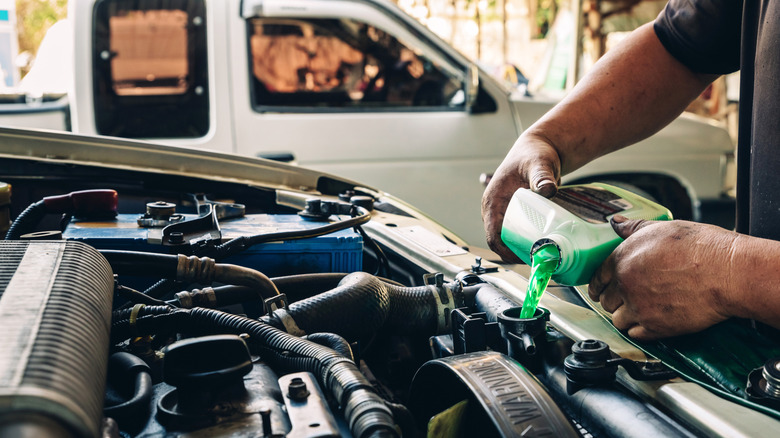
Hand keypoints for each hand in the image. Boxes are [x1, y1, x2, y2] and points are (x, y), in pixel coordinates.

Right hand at [481, 134, 560, 261]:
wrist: (539, 148)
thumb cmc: (534, 154)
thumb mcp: (539, 164)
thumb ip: (542, 176)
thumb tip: (547, 189)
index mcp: (492, 201)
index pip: (492, 236)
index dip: (506, 252)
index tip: (525, 258)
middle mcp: (494, 210)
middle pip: (499, 241)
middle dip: (516, 254)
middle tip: (539, 260)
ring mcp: (503, 213)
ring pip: (507, 239)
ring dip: (521, 250)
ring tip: (542, 256)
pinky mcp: (514, 214)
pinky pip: (516, 233)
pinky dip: (526, 242)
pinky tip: (542, 246)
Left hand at [589, 216, 739, 339]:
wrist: (727, 272)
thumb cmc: (700, 247)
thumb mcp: (662, 228)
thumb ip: (633, 227)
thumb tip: (615, 222)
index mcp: (622, 259)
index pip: (597, 278)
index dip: (598, 284)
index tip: (600, 289)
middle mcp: (626, 284)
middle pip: (606, 300)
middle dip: (613, 299)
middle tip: (625, 298)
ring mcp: (639, 308)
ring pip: (617, 320)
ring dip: (625, 316)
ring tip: (638, 310)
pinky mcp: (656, 327)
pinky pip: (635, 334)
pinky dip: (639, 330)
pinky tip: (649, 321)